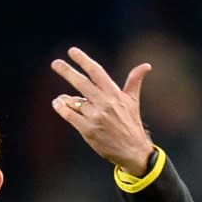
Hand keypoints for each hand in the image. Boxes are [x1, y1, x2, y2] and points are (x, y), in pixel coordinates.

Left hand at [51, 47, 153, 175]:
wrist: (132, 150)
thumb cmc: (131, 124)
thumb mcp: (134, 101)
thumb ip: (135, 82)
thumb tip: (146, 66)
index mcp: (115, 94)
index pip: (97, 72)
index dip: (84, 60)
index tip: (72, 51)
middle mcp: (105, 103)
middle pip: (82, 83)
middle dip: (67, 71)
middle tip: (55, 63)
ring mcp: (96, 117)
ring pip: (73, 101)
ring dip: (64, 99)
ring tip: (60, 99)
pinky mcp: (88, 130)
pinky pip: (70, 116)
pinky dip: (61, 108)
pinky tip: (57, 103)